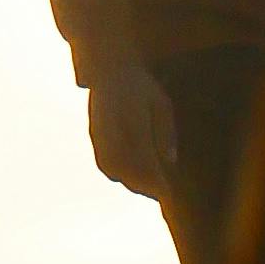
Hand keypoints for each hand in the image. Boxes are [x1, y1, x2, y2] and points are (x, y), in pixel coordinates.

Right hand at [87, 64, 180, 199]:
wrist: (108, 70)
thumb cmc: (141, 87)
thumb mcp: (161, 103)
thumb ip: (166, 131)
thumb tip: (170, 161)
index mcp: (132, 116)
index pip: (143, 156)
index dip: (155, 177)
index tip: (168, 190)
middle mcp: (113, 126)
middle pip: (127, 167)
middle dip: (144, 185)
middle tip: (160, 193)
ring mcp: (100, 132)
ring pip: (112, 167)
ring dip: (130, 182)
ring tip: (148, 189)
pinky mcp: (94, 135)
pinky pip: (103, 162)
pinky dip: (117, 174)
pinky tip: (131, 177)